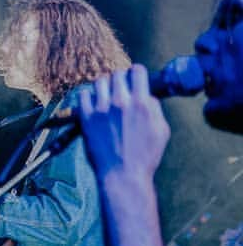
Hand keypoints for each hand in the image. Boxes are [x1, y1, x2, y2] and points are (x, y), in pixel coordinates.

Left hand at [77, 65, 169, 182]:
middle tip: (121, 89)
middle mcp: (120, 102)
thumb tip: (146, 94)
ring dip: (104, 86)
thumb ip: (155, 108)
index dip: (137, 73)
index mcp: (141, 104)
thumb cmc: (145, 156)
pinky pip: (82, 95)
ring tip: (107, 96)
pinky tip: (94, 104)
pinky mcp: (86, 117)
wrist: (123, 174)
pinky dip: (88, 96)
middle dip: (121, 80)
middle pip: (117, 74)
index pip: (137, 71)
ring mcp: (101, 108)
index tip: (135, 78)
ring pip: (99, 81)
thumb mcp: (162, 131)